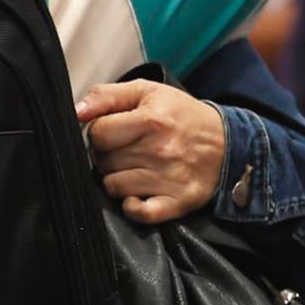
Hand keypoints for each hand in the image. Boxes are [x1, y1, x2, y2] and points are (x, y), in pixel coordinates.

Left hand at [75, 80, 227, 223]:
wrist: (228, 144)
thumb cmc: (182, 117)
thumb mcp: (148, 92)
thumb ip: (108, 96)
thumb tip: (76, 111)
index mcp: (152, 120)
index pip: (98, 133)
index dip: (99, 132)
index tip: (112, 132)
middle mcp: (161, 150)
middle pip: (103, 161)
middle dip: (108, 155)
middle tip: (126, 150)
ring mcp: (169, 179)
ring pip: (114, 186)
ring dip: (117, 179)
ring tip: (135, 168)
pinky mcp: (178, 202)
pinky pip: (138, 213)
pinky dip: (132, 206)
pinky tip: (139, 193)